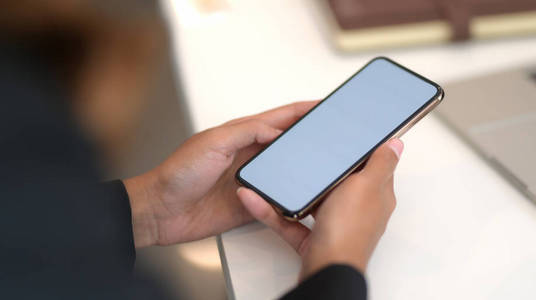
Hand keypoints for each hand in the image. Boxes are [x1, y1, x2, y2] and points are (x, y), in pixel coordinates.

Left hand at [124, 101, 317, 247]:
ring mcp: (250, 179)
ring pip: (286, 170)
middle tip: (335, 134)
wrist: (161, 211)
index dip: (303, 111)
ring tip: (326, 164)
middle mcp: (249, 155)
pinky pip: (276, 198)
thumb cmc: (178, 173)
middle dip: (311, 136)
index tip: (325, 106)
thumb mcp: (213, 142)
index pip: (280, 118)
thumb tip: (277, 130)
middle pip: (288, 143)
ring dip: (304, 166)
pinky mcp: (250, 203)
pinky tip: (302, 195)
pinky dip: (290, 195)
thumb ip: (246, 132)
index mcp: (241, 134)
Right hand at [237, 138, 402, 278]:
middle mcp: (357, 209)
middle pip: (340, 181)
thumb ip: (381, 163)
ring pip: (312, 200)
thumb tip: (396, 145)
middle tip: (305, 150)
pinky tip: (254, 198)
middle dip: (321, 168)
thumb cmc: (349, 231)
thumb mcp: (368, 186)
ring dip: (293, 188)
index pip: (372, 165)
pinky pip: (290, 221)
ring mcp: (335, 224)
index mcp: (376, 194)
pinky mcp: (313, 238)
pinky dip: (272, 210)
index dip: (360, 149)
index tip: (343, 135)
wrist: (327, 270)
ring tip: (275, 172)